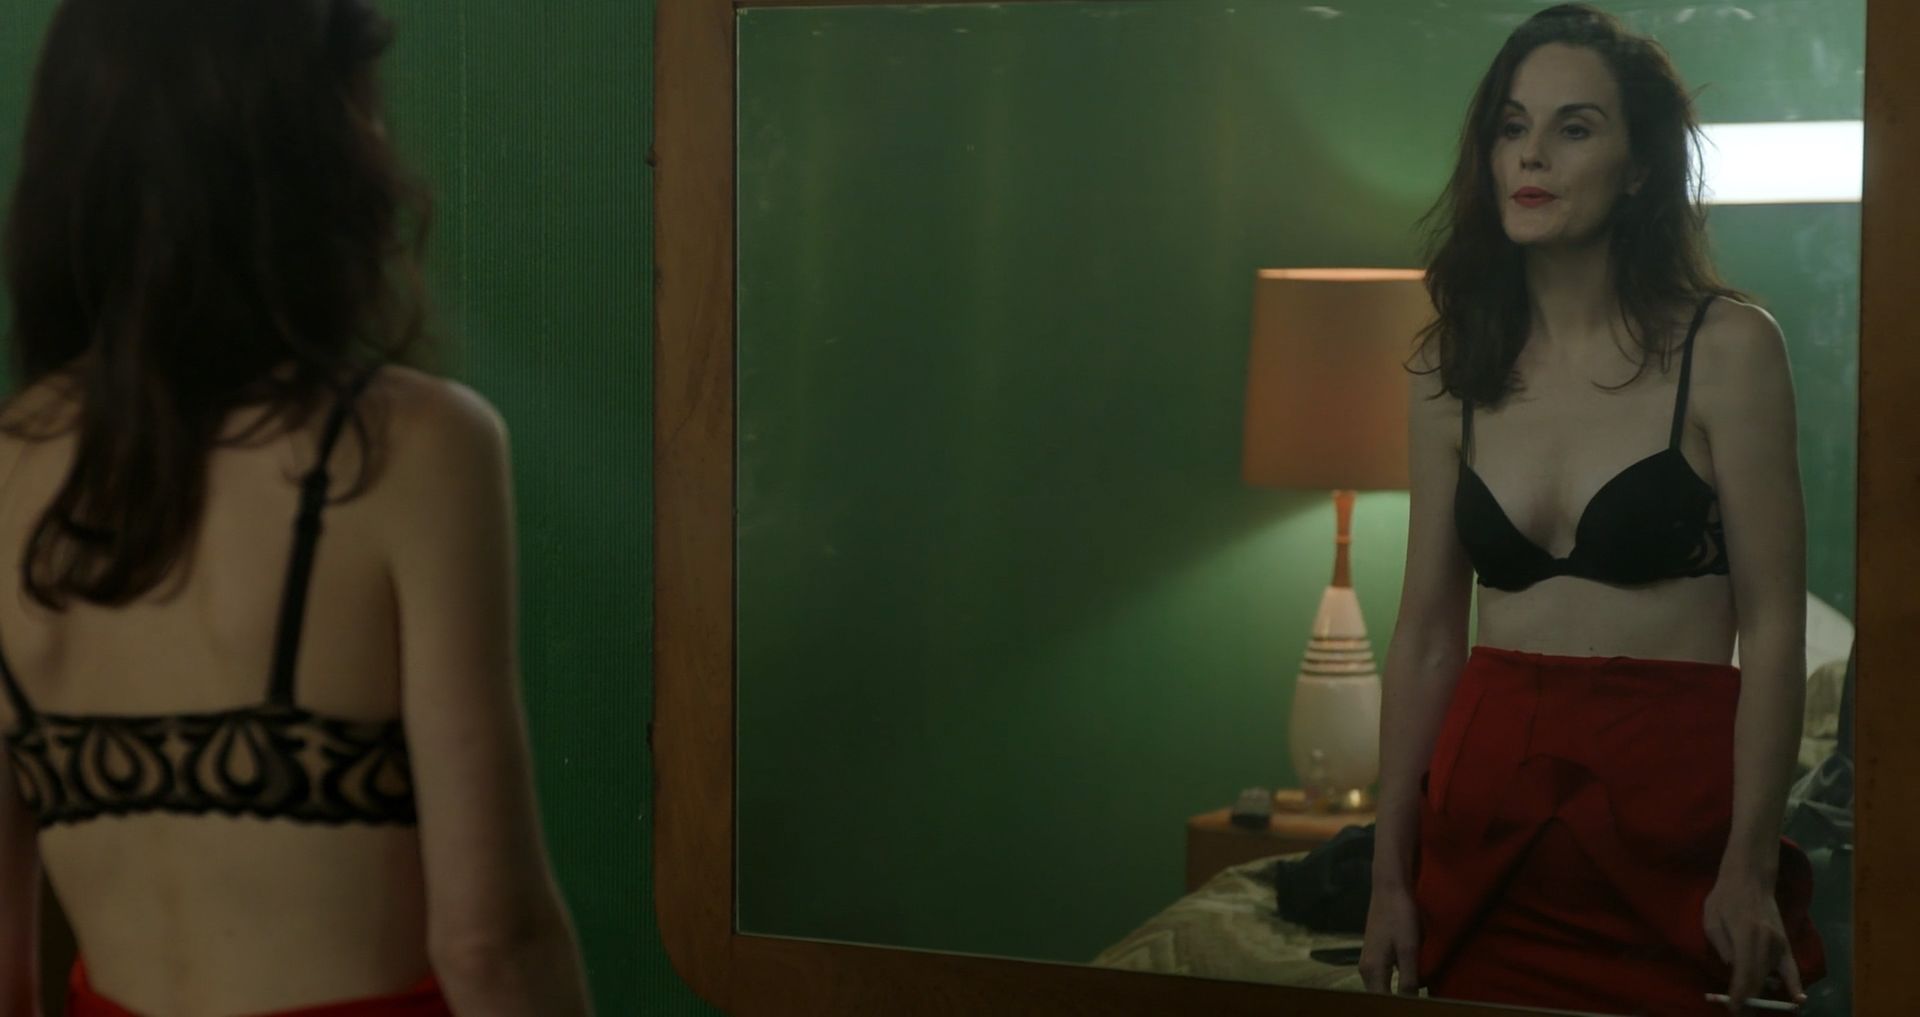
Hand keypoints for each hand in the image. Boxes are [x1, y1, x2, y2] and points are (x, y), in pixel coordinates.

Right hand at [1359, 880, 1422, 996]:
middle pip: (1380, 998)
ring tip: (1413, 1001)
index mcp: (1372, 970)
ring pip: (1382, 988)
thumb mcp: (1409, 949)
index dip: (1399, 1008)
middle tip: (1417, 1005)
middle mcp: (1366, 969)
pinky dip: (1395, 985)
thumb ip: (1409, 979)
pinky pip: (1384, 978)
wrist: (1389, 888)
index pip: (1383, 1002)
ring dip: (1395, 997)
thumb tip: (1411, 1003)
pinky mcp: (1375, 954)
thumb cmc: (1400, 916)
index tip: (1415, 1007)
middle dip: (1396, 1005)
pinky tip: (1408, 984)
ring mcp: (1369, 961)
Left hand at [1702, 872, 1805, 1012]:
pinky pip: (1792, 968)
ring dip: (1760, 990)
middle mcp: (1767, 942)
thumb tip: (1732, 970)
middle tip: (1738, 1011)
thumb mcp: (1711, 921)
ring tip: (1748, 1002)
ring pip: (1770, 975)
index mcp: (1746, 935)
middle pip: (1759, 979)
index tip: (1733, 1009)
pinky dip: (1794, 984)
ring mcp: (1779, 942)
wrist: (1750, 879)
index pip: (1744, 973)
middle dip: (1748, 998)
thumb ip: (1722, 947)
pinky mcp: (1786, 942)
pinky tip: (1796, 999)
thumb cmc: (1724, 898)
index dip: (1739, 995)